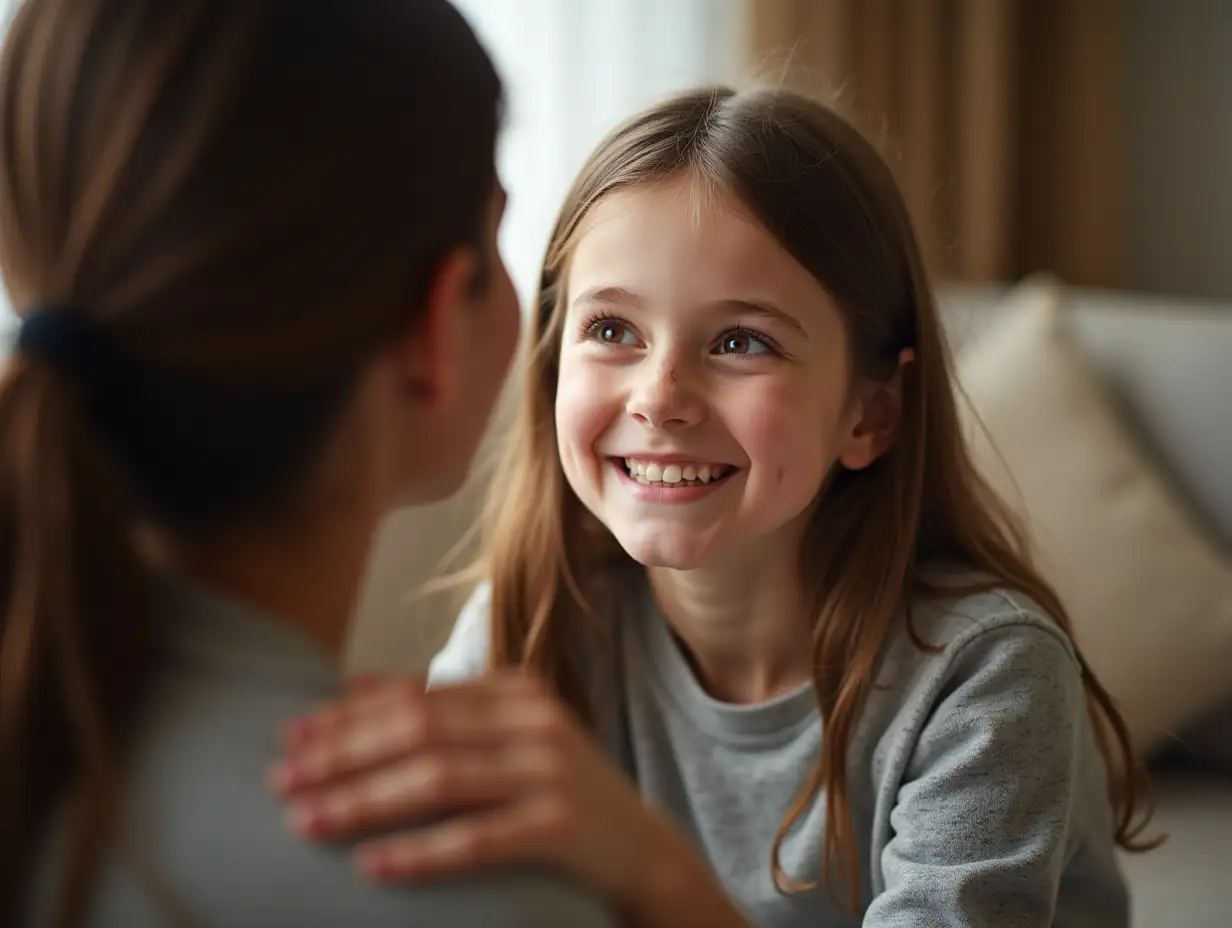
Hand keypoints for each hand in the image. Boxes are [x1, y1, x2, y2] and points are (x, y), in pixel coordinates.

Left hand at [268, 672, 724, 921]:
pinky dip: (420, 851)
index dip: (347, 715)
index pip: (415, 696)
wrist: (643, 850)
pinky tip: (371, 866)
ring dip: (364, 801)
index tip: (290, 736)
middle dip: (343, 755)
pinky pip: (478, 839)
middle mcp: (533, 720)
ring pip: (438, 778)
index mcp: (515, 691)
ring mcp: (550, 771)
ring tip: (308, 822)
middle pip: (419, 730)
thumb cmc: (558, 793)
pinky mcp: (561, 826)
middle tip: (282, 780)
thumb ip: (441, 709)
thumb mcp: (506, 738)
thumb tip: (352, 683)